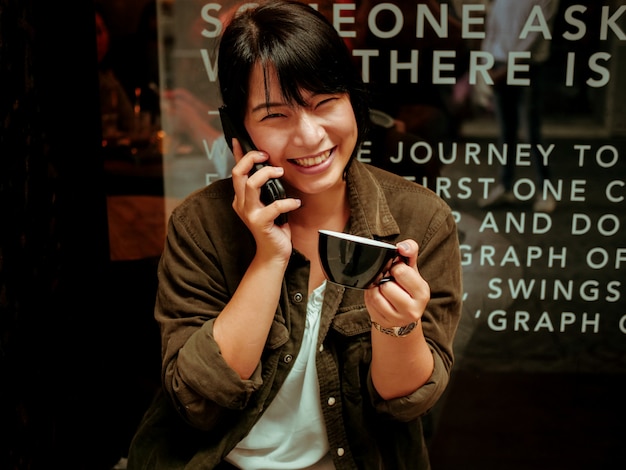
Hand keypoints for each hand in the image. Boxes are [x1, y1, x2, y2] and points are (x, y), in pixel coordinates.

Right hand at [230, 139, 299, 261]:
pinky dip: (288, 202)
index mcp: (241, 197)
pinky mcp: (260, 222)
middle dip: (251, 159)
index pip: (236, 170)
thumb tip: (273, 168)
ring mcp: (249, 213)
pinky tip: (296, 203)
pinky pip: (274, 206)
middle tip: (267, 156)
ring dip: (268, 174)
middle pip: (238, 173)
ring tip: (281, 173)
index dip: (239, 154)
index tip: (240, 139)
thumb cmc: (274, 227)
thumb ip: (268, 187)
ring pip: (251, 184)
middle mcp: (241, 203)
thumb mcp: (269, 202)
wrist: (273, 253)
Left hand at [364, 239, 429, 328]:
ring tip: (382, 287)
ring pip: (376, 295)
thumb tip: (402, 247)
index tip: (396, 270)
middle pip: (387, 285)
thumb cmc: (406, 287)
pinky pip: (370, 303)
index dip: (395, 267)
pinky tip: (377, 295)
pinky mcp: (384, 322)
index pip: (401, 271)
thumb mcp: (411, 269)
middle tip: (388, 279)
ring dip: (376, 288)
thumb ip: (409, 252)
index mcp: (422, 292)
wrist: (402, 314)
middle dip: (385, 279)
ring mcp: (398, 318)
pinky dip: (370, 296)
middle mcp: (413, 309)